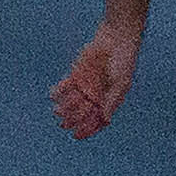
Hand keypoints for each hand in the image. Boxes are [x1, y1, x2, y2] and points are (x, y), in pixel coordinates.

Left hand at [49, 19, 140, 138]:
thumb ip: (111, 101)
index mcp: (108, 101)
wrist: (116, 40)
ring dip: (64, 108)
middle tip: (63, 124)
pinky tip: (52, 95)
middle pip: (82, 114)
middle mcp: (96, 96)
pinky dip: (59, 92)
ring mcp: (86, 85)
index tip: (76, 135)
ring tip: (57, 112)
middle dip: (72, 121)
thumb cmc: (123, 62)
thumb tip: (104, 120)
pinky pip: (66, 86)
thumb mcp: (121, 84)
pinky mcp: (77, 74)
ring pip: (72, 102)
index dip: (87, 130)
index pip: (96, 121)